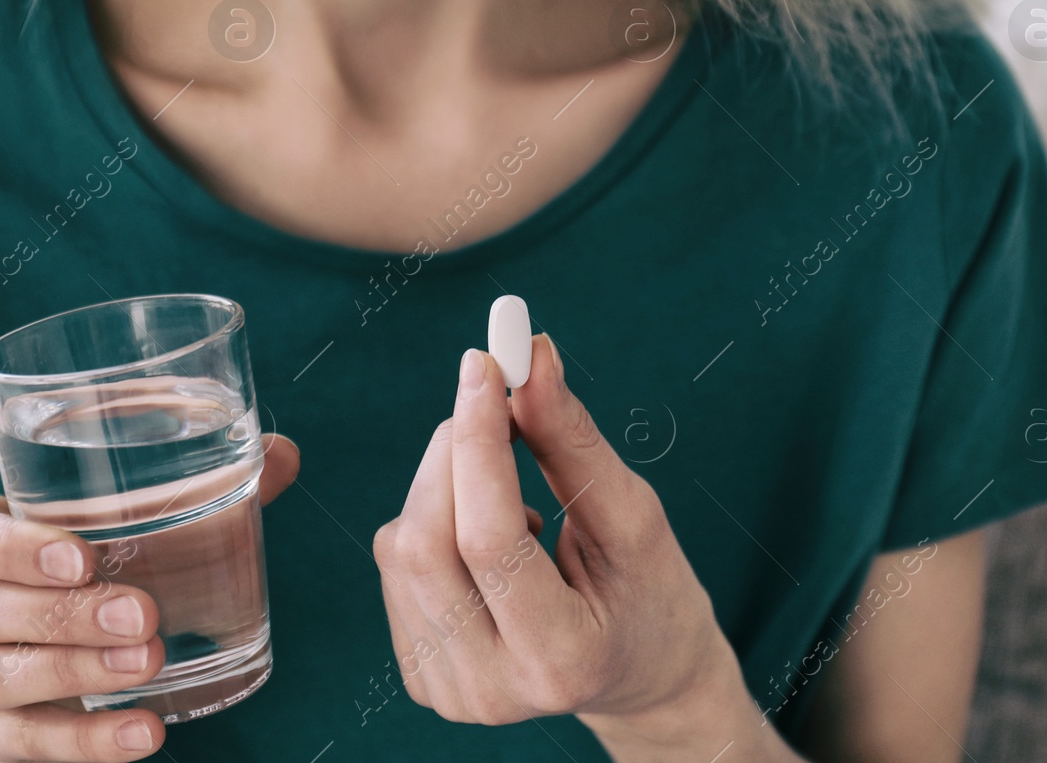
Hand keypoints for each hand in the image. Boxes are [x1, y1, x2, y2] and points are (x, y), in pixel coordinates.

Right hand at [0, 434, 299, 761]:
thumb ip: (189, 484)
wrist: (11, 632)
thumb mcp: (106, 514)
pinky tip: (143, 736)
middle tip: (144, 616)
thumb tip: (281, 452)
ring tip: (149, 667)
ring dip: (75, 678)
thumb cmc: (68, 552)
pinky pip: (18, 745)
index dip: (13, 548)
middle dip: (65, 618)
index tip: (84, 555)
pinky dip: (83, 744)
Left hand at [372, 336, 738, 745]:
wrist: (640, 675)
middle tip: (493, 400)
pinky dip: (433, 522)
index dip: (479, 442)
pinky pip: (396, 566)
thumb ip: (572, 441)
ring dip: (443, 484)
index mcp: (560, 659)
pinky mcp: (422, 677)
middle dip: (453, 450)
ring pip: (401, 548)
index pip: (488, 539)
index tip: (485, 364)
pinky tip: (486, 544)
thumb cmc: (650, 591)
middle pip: (427, 542)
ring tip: (511, 498)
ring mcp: (449, 691)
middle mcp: (491, 690)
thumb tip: (531, 354)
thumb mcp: (633, 516)